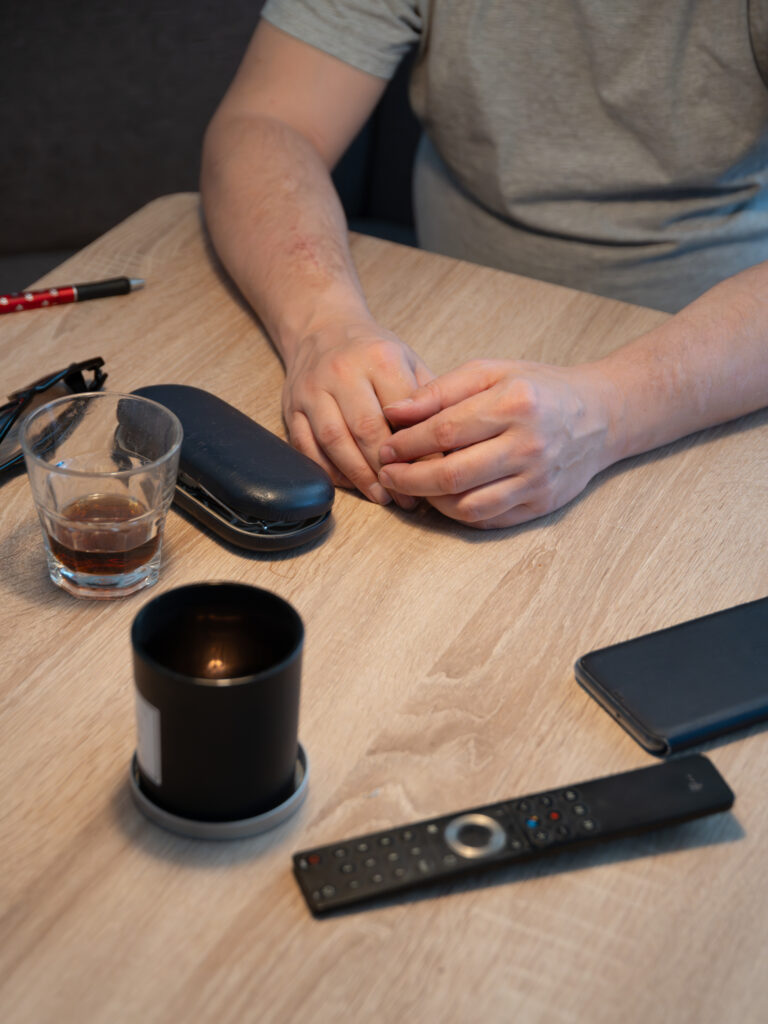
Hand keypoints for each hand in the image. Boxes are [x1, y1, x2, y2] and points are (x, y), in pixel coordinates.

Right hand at [282, 320, 432, 504]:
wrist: (322, 328)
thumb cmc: (373, 352)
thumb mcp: (409, 360)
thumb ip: (429, 398)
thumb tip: (448, 444)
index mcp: (379, 358)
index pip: (402, 413)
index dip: (418, 449)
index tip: (433, 475)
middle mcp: (342, 372)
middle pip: (366, 431)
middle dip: (388, 470)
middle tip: (407, 497)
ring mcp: (312, 390)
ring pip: (334, 442)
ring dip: (360, 477)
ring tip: (382, 496)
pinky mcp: (291, 407)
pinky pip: (306, 447)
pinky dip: (329, 471)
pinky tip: (350, 484)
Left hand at [378, 359, 617, 527]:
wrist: (599, 415)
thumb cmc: (537, 389)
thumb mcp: (490, 373)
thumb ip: (440, 390)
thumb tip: (394, 412)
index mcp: (515, 403)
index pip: (445, 431)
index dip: (407, 444)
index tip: (386, 447)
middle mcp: (529, 444)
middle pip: (453, 475)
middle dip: (409, 478)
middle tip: (387, 474)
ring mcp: (537, 479)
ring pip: (469, 505)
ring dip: (431, 501)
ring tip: (414, 486)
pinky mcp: (542, 504)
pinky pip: (489, 519)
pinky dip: (459, 513)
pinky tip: (445, 498)